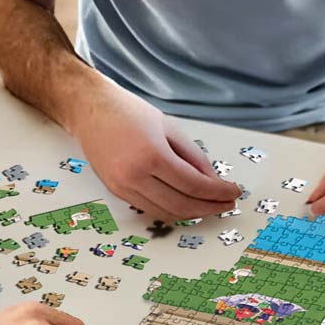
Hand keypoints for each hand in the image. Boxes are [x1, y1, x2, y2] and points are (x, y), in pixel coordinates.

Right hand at [70, 79, 238, 219]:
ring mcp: (122, 187)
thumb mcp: (170, 127)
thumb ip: (194, 156)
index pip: (194, 185)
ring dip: (192, 213)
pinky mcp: (116, 192)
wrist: (90, 110)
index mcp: (152, 155)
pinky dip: (171, 210)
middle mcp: (134, 176)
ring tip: (210, 206)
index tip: (233, 192)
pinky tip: (186, 203)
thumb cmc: (129, 112)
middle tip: (226, 204)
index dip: (218, 192)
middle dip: (209, 208)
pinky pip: (150, 208)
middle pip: (181, 205)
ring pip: (165, 213)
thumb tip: (213, 181)